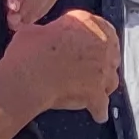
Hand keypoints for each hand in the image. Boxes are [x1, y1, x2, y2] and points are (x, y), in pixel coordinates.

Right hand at [0, 7, 122, 116]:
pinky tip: (97, 114)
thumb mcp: (34, 31)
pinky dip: (99, 110)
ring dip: (104, 84)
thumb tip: (41, 37)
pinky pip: (102, 105)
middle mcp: (100, 44)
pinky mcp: (98, 92)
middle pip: (110, 53)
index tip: (89, 45)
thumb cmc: (27, 53)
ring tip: (95, 88)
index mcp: (86, 24)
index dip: (94, 39)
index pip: (101, 27)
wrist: (28, 76)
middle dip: (101, 61)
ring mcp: (102, 69)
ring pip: (112, 78)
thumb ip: (46, 32)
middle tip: (88, 68)